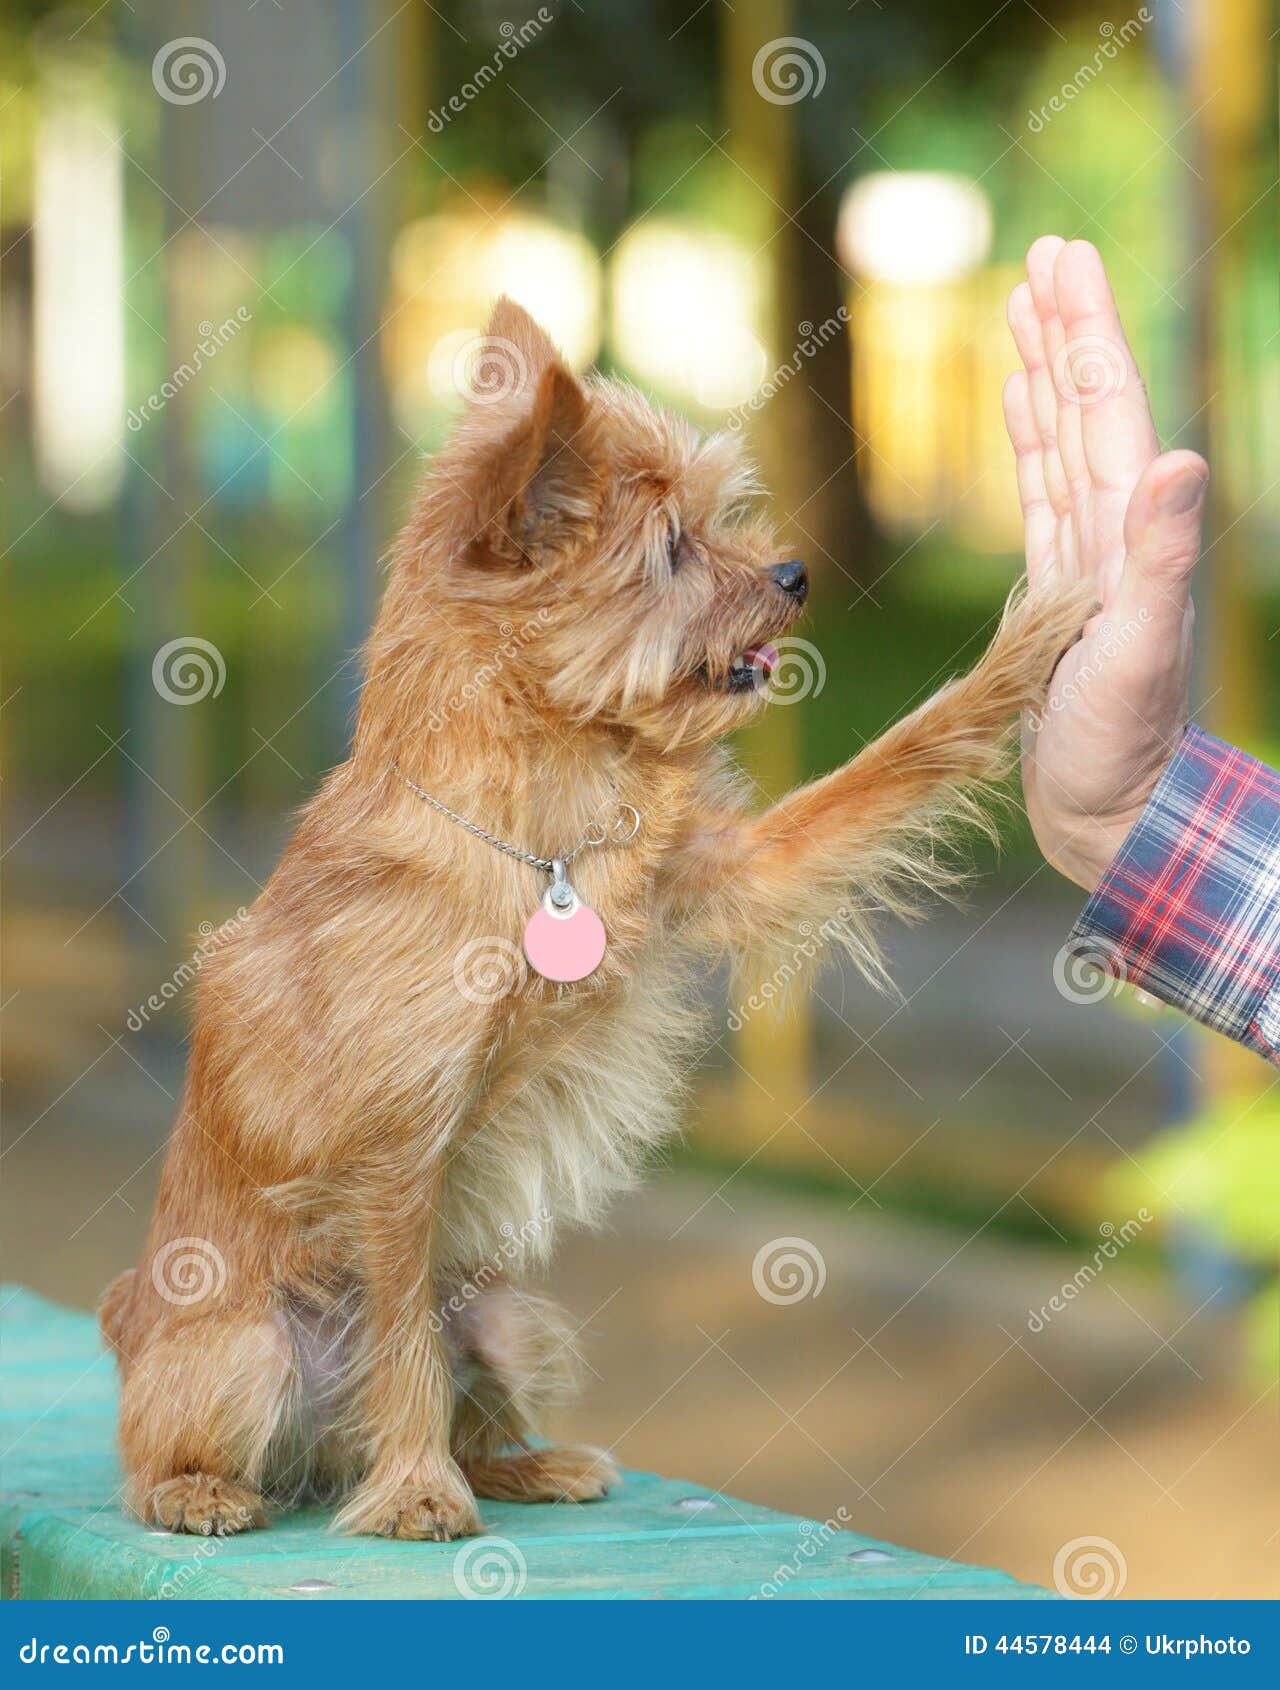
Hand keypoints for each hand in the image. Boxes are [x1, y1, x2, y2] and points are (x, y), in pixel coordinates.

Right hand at [1003, 237, 1207, 891]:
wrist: (1112, 815)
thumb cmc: (1121, 751)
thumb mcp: (1140, 656)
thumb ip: (1161, 560)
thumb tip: (1177, 459)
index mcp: (1130, 535)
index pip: (1107, 410)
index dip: (1085, 332)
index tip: (1063, 260)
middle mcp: (1114, 533)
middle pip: (1087, 408)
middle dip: (1066, 329)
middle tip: (1045, 254)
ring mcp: (1086, 558)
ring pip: (1062, 442)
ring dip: (1042, 375)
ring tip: (1020, 312)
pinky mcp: (1058, 589)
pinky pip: (1041, 494)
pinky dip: (1028, 445)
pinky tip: (1015, 411)